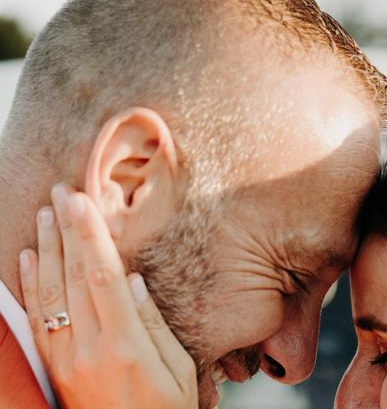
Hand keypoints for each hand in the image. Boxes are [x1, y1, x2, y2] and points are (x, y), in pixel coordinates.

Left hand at [19, 184, 197, 408]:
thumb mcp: (180, 372)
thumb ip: (156, 325)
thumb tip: (135, 281)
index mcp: (126, 343)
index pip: (103, 277)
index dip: (91, 236)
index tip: (82, 202)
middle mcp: (89, 346)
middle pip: (73, 276)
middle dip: (67, 230)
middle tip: (61, 192)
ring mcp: (67, 357)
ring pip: (50, 292)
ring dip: (46, 249)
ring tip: (44, 213)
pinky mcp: (55, 366)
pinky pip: (37, 318)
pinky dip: (29, 284)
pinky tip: (27, 258)